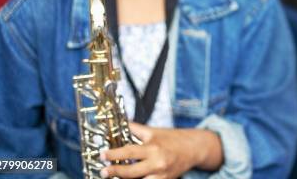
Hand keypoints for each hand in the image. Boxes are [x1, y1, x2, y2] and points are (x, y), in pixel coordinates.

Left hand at [100, 123, 222, 178]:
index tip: (102, 154)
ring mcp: (161, 174)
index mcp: (153, 147)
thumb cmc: (172, 138)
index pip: (129, 151)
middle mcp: (157, 162)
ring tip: (113, 178)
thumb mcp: (154, 131)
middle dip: (115, 171)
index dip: (114, 154)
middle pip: (131, 171)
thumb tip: (119, 123)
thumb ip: (135, 129)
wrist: (193, 148)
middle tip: (103, 172)